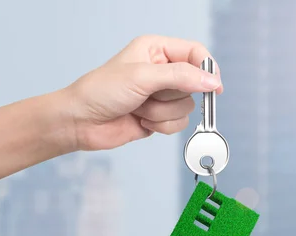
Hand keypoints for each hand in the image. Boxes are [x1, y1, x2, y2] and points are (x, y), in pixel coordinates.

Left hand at [61, 35, 222, 150]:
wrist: (81, 122)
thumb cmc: (101, 91)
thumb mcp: (142, 77)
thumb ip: (180, 77)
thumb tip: (211, 82)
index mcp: (156, 49)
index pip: (194, 53)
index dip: (207, 69)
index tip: (214, 88)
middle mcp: (161, 71)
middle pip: (193, 84)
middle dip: (171, 96)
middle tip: (149, 95)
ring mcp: (161, 96)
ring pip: (186, 107)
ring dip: (162, 112)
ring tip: (139, 108)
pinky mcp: (159, 117)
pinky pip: (178, 123)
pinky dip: (161, 125)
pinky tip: (140, 120)